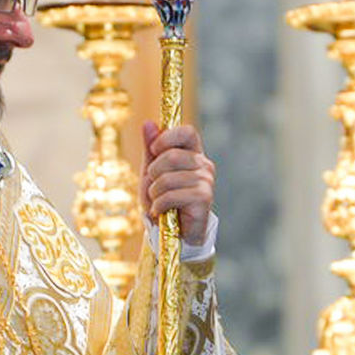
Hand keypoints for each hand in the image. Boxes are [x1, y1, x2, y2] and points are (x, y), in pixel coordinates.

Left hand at [140, 121, 214, 245]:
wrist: (173, 231)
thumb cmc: (164, 199)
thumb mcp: (152, 172)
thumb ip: (151, 148)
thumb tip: (148, 123)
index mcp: (193, 153)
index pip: (187, 132)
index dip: (167, 137)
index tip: (154, 150)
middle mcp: (204, 164)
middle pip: (171, 155)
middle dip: (153, 173)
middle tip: (153, 186)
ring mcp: (206, 181)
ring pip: (168, 178)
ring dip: (154, 193)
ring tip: (157, 202)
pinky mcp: (203, 198)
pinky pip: (171, 195)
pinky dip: (159, 205)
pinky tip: (161, 211)